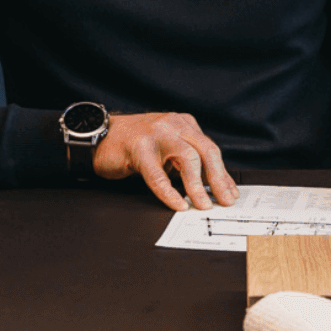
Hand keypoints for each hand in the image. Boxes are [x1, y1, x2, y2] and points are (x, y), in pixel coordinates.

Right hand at [92, 111, 239, 211]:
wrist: (99, 136)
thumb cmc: (134, 146)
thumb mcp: (166, 149)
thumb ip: (187, 162)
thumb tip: (213, 187)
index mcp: (184, 125)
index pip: (210, 149)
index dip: (222, 174)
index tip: (230, 194)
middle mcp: (174, 125)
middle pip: (206, 151)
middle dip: (218, 179)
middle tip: (224, 201)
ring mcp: (156, 133)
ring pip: (187, 158)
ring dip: (197, 185)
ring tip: (203, 205)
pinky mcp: (138, 147)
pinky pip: (158, 173)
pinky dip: (169, 192)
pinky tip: (177, 204)